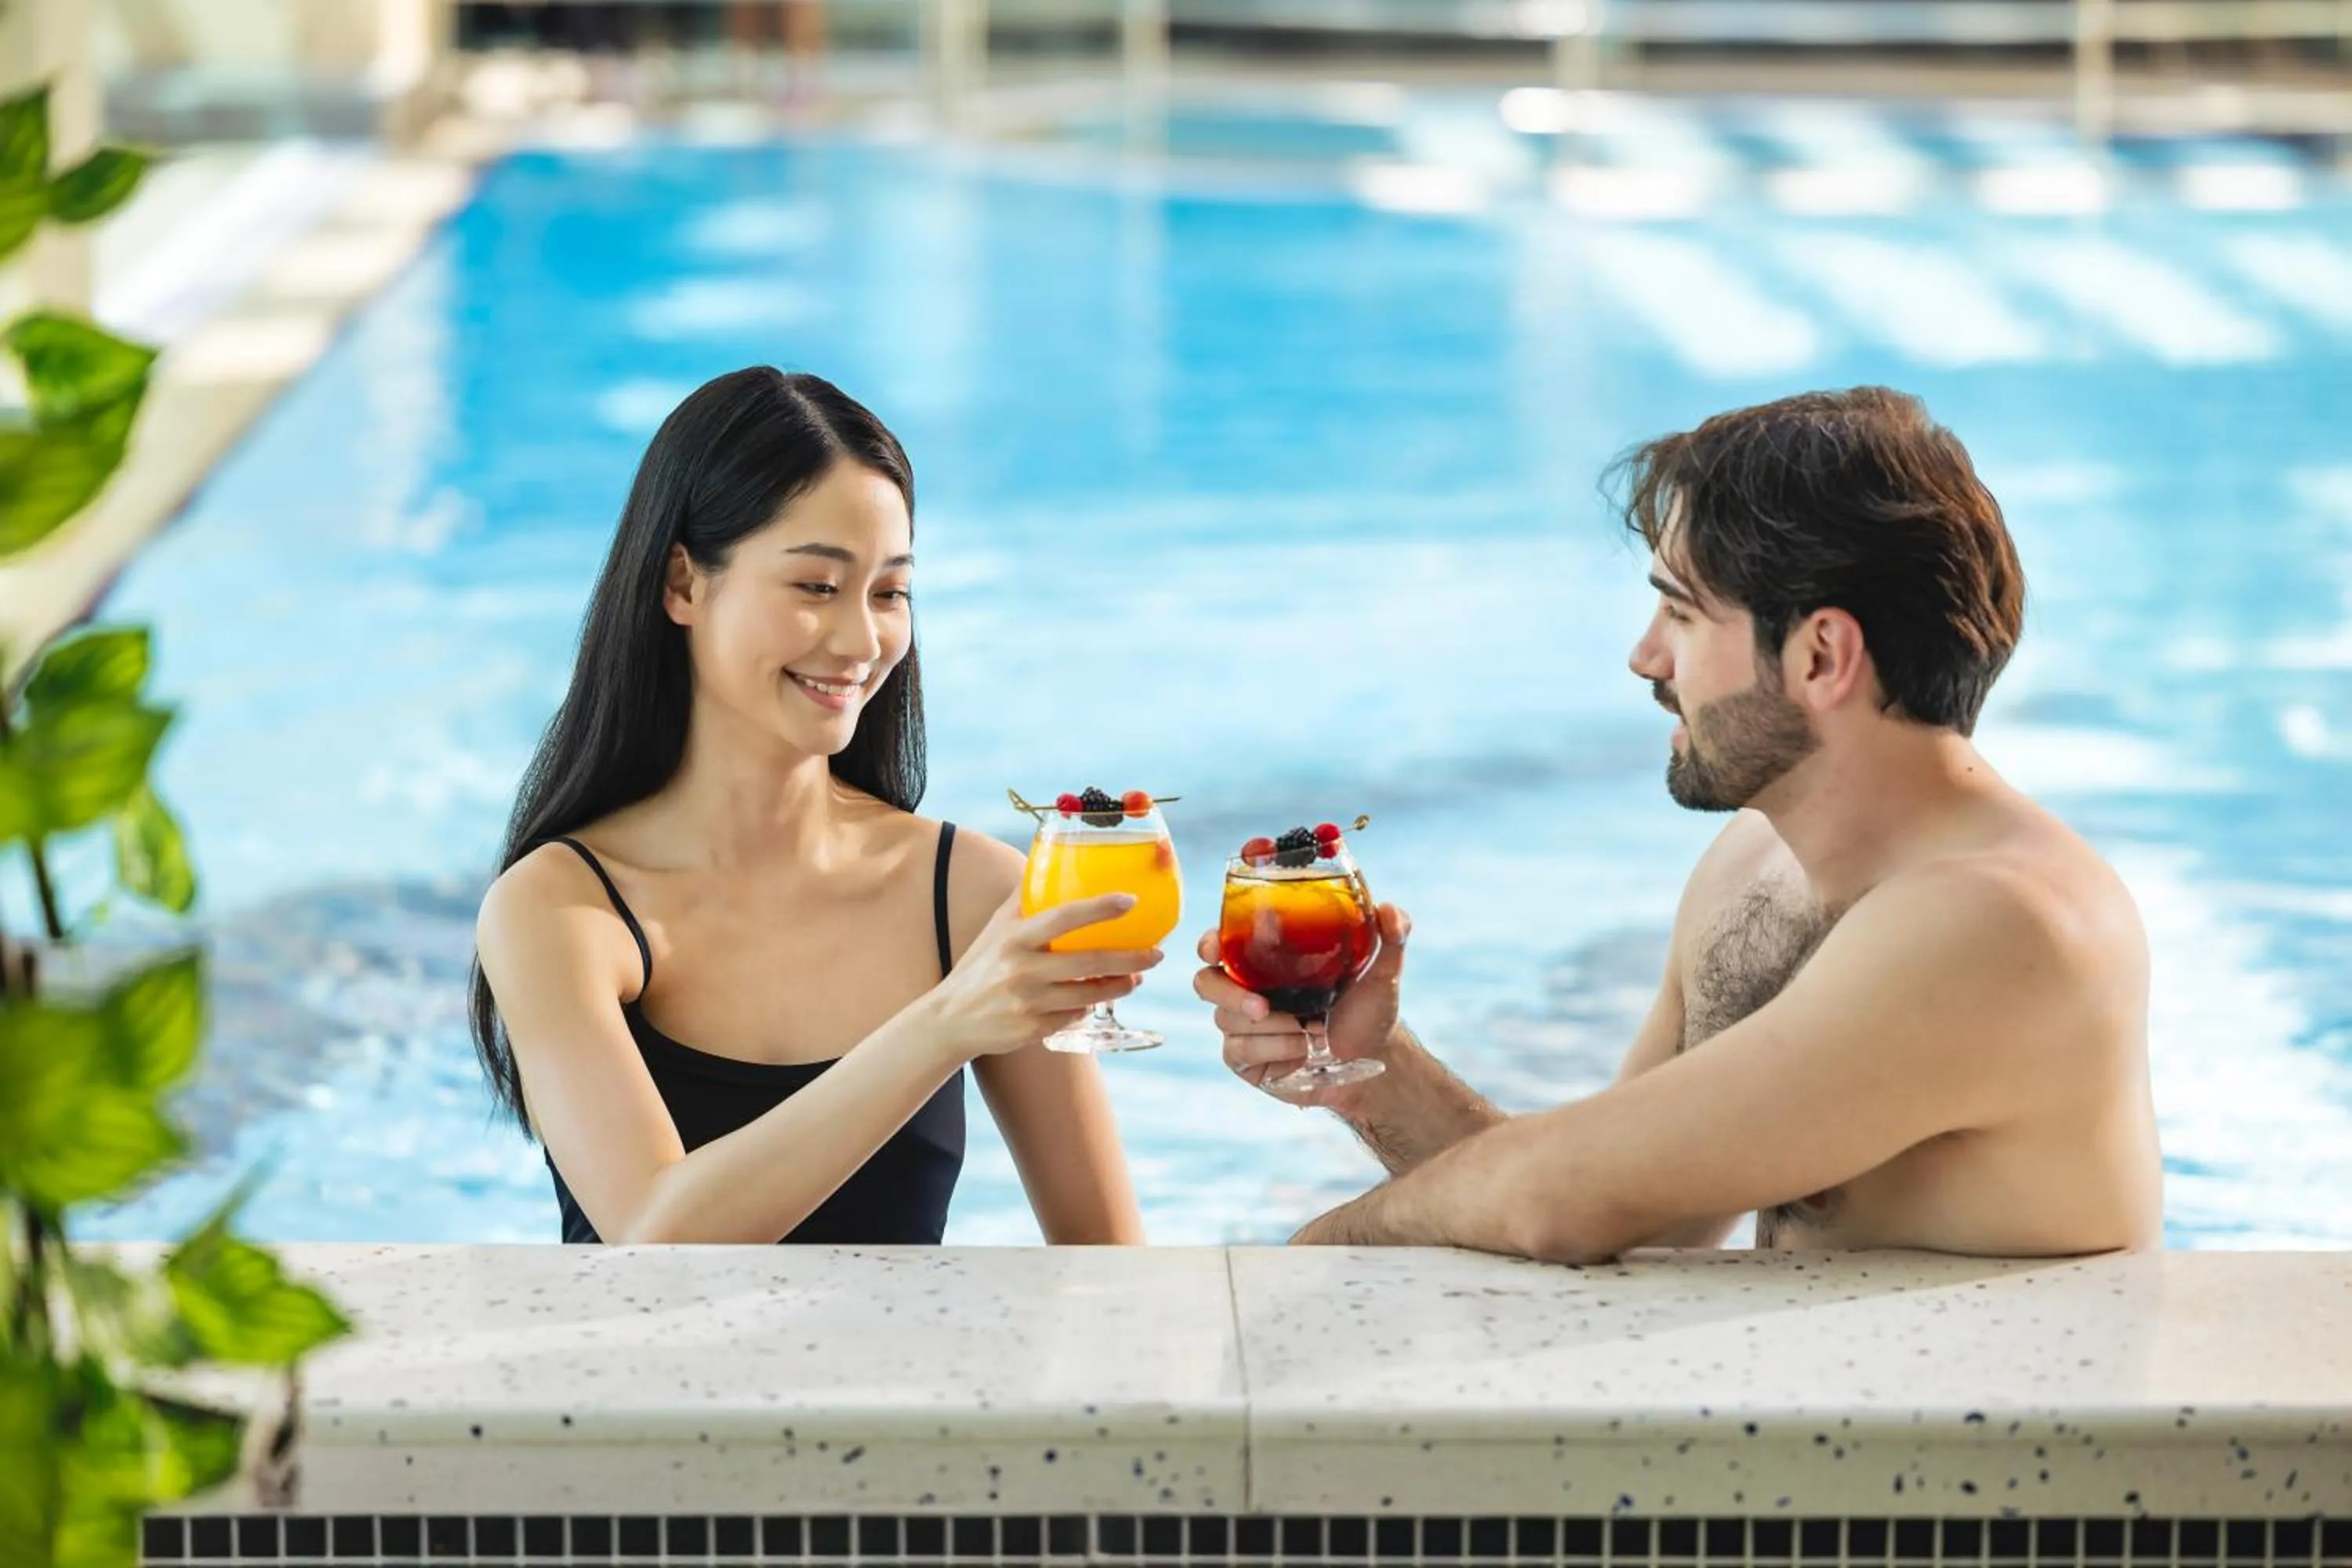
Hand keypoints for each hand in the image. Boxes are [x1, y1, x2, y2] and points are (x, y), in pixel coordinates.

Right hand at [920, 892, 1163, 1058]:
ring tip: (1137, 976)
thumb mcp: (996, 928)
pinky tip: (1097, 996)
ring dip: (1121, 985)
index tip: (1130, 901)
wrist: (950, 1019)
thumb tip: (1050, 862)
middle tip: (1156, 953)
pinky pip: (1075, 1015)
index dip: (1100, 907)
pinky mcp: (1034, 1029)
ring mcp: (1029, 1002)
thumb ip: (1024, 899)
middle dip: (1131, 958)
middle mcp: (1022, 969)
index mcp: (1015, 938)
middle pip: (1090, 961)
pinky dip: (1089, 1005)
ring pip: (1090, 993)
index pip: (1064, 916)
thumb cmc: (980, 965)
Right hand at [1192, 902, 1410, 1108]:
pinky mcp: (1244, 1059)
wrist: (1372, 1062)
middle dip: (1228, 993)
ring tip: (1309, 1031)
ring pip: (1225, 1019)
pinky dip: (1273, 1049)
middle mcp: (1246, 989)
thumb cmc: (1369, 1010)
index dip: (1209, 943)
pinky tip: (1301, 1050)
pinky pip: (1238, 1050)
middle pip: (1205, 983)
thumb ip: (1391, 936)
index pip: (1219, 944)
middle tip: (1261, 1006)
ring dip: (1270, 1028)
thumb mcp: (1382, 971)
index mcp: (1265, 961)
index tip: (1215, 947)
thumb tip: (1389, 910)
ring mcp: (1242, 1026)